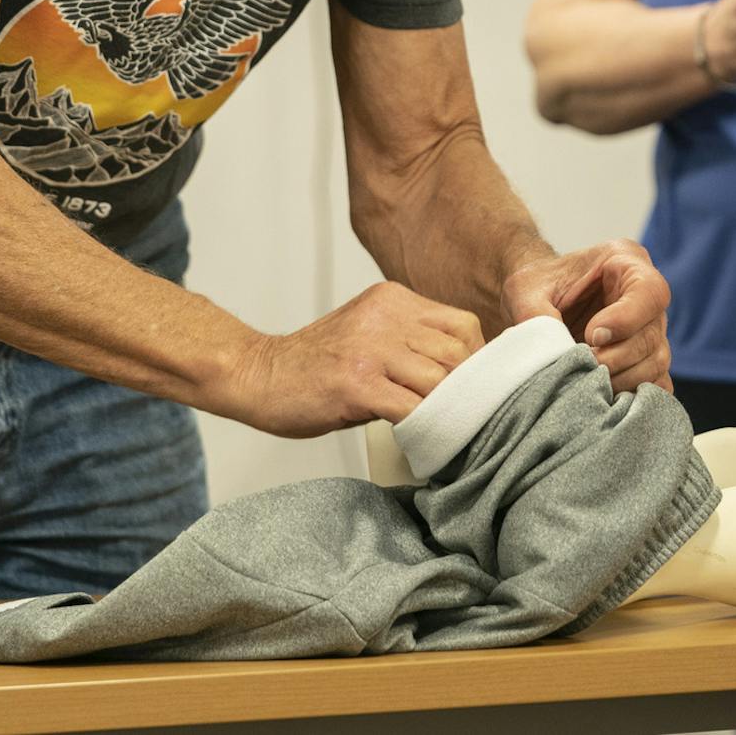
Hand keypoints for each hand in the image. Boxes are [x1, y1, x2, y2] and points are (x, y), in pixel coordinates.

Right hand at [223, 282, 482, 437]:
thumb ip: (409, 339)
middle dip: (467, 390)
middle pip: (456, 354)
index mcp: (390, 299)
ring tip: (444, 430)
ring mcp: (369, 349)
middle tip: (465, 417)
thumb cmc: (315, 363)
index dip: (476, 361)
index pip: (462, 325)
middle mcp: (383, 318)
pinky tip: (419, 437)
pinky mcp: (356, 384)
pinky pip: (411, 408)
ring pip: (439, 381)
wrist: (259, 375)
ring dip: (447, 412)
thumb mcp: (367, 332)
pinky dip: (424, 428)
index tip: (472, 389)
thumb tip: (462, 374)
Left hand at [502, 240, 671, 393]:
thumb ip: (536, 315)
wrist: (534, 301)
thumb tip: (554, 353)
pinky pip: (656, 385)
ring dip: (622, 378)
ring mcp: (651, 329)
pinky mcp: (647, 360)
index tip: (591, 335)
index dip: (626, 319)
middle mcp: (646, 296)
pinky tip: (600, 394)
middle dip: (617, 356)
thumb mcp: (525, 290)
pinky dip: (631, 395)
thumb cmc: (534, 286)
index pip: (649, 291)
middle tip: (582, 364)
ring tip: (585, 380)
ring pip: (656, 361)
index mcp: (624, 261)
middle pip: (652, 333)